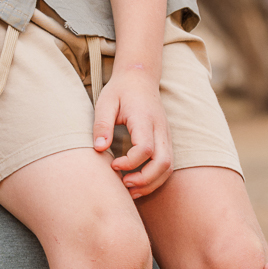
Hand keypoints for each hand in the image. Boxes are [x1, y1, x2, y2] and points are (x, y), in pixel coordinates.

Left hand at [93, 67, 172, 197]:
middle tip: (123, 184)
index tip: (112, 165)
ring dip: (151, 183)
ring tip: (129, 189)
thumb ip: (102, 125)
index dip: (130, 163)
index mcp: (145, 119)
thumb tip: (99, 149)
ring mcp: (166, 136)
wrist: (140, 79)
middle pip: (163, 163)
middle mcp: (160, 129)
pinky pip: (166, 165)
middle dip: (145, 180)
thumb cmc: (120, 91)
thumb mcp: (105, 103)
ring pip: (168, 167)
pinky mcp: (166, 141)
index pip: (145, 149)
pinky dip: (154, 179)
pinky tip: (136, 183)